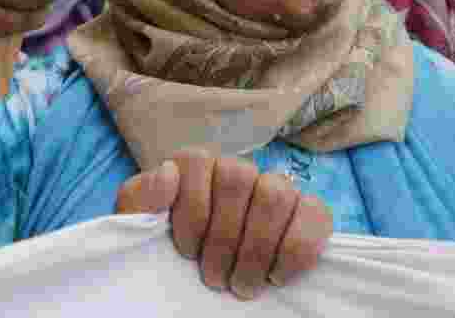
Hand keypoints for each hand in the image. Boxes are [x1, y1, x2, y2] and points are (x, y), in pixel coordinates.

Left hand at [116, 150, 332, 298]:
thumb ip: (139, 199)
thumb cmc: (171, 257)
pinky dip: (295, 249)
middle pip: (237, 177)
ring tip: (243, 285)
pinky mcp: (310, 213)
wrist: (197, 293)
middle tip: (215, 279)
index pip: (198, 160)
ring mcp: (277, 189)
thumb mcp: (141, 230)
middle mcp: (239, 172)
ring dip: (256, 248)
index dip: (192, 209)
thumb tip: (168, 173)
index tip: (186, 252)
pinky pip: (315, 213)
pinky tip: (276, 276)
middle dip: (223, 238)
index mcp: (199, 169)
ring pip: (275, 192)